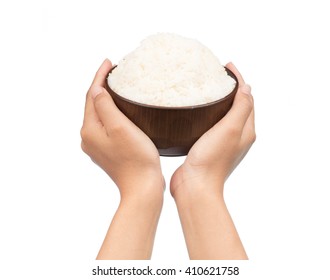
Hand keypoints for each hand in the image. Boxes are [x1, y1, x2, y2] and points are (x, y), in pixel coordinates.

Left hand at [81, 59, 163, 258]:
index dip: (99, 77)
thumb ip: (105, 106)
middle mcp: (89, 138)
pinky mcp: (108, 151)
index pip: (91, 95)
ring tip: (118, 87)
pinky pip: (107, 126)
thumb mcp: (120, 127)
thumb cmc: (136, 158)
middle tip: (114, 71)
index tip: (109, 62)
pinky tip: (121, 111)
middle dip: (101, 86)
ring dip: (107, 100)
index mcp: (89, 130)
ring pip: (100, 116)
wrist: (142, 187)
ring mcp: (98, 146)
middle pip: (93, 105)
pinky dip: (112, 114)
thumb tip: (96, 90)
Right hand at [171, 62, 255, 196]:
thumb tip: (247, 88)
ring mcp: (222, 143)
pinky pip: (210, 125)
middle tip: (215, 75)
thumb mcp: (230, 129)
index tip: (227, 66)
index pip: (247, 99)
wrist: (195, 187)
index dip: (239, 80)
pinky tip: (195, 112)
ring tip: (205, 89)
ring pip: (223, 116)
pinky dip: (207, 114)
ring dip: (218, 101)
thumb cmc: (212, 160)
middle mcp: (237, 137)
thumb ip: (241, 108)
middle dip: (230, 89)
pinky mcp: (207, 147)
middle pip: (238, 106)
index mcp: (246, 131)